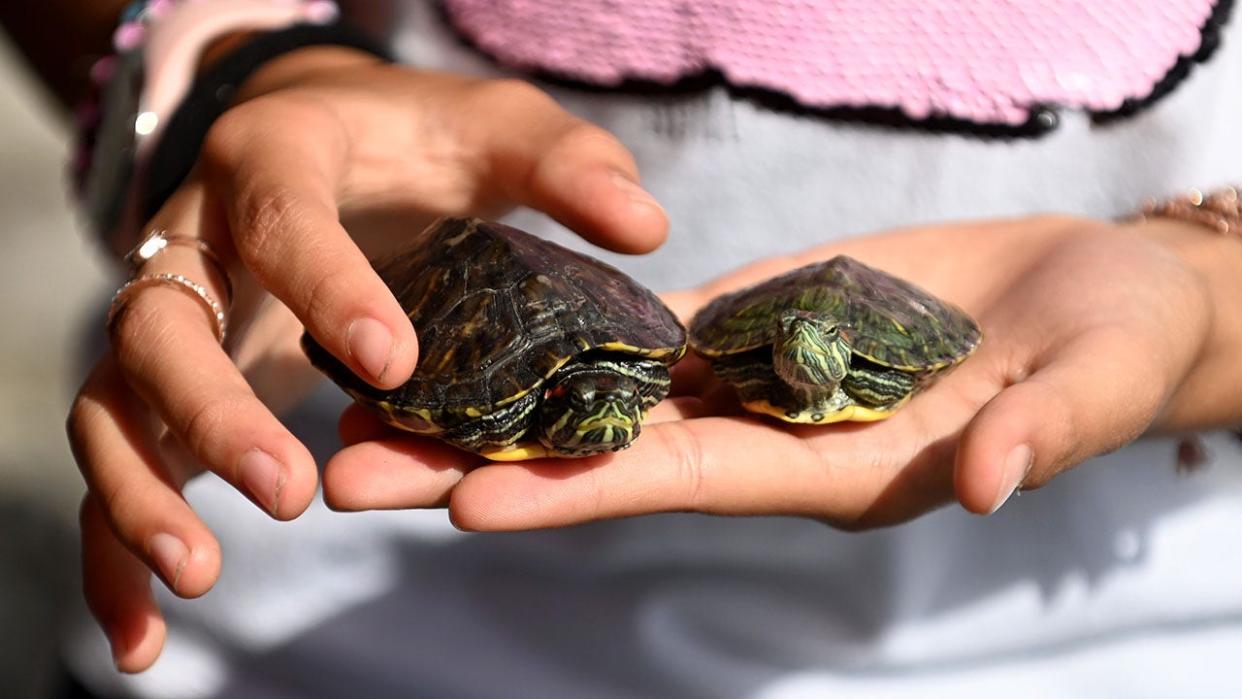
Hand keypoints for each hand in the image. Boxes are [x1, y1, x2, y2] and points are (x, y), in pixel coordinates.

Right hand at [67, 46, 666, 671]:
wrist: (325, 137)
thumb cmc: (418, 140)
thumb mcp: (498, 128)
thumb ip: (567, 166)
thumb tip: (645, 229)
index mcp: (275, 157)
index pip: (281, 216)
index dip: (326, 285)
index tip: (395, 364)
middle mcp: (197, 236)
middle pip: (161, 323)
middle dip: (213, 408)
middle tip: (294, 489)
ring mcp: (172, 314)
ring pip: (114, 401)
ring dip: (140, 493)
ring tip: (198, 576)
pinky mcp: (167, 380)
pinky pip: (119, 460)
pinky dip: (116, 547)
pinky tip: (145, 639)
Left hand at [325, 215, 1241, 529]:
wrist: (1101, 298)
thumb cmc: (1110, 351)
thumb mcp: (1090, 389)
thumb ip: (1034, 436)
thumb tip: (981, 483)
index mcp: (834, 468)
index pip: (684, 485)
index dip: (579, 493)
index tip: (469, 502)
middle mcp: (772, 432)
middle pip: (606, 449)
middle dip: (482, 458)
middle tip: (351, 467)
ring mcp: (758, 373)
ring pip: (605, 387)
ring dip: (498, 391)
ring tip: (381, 393)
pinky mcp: (763, 313)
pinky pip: (652, 323)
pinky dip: (569, 324)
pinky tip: (489, 318)